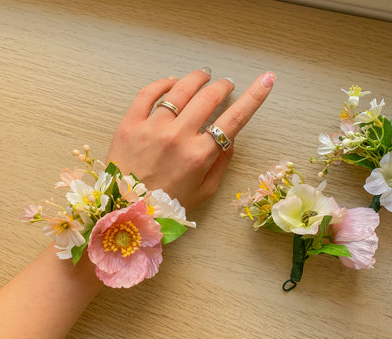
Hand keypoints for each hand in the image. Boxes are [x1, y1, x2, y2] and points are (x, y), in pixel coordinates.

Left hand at [107, 68, 274, 208]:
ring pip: (180, 90)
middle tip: (226, 84)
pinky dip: (163, 83)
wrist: (125, 209)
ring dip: (197, 78)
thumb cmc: (166, 204)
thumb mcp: (203, 192)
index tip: (267, 80)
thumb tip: (230, 140)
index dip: (254, 97)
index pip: (234, 119)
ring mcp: (152, 128)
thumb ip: (220, 165)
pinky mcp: (130, 124)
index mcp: (199, 156)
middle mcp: (178, 137)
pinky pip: (148, 93)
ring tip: (204, 75)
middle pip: (208, 98)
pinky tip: (172, 82)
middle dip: (222, 86)